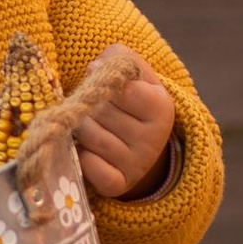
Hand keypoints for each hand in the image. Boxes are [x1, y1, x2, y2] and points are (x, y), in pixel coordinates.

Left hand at [79, 73, 177, 201]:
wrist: (139, 148)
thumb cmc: (132, 104)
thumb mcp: (136, 75)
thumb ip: (119, 59)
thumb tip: (95, 69)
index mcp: (162, 108)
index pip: (122, 89)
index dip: (104, 82)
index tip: (107, 85)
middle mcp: (153, 140)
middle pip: (99, 112)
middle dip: (89, 105)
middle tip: (95, 109)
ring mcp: (136, 165)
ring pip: (89, 136)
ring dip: (80, 128)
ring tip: (90, 126)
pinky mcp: (117, 184)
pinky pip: (88, 165)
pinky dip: (81, 155)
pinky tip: (88, 150)